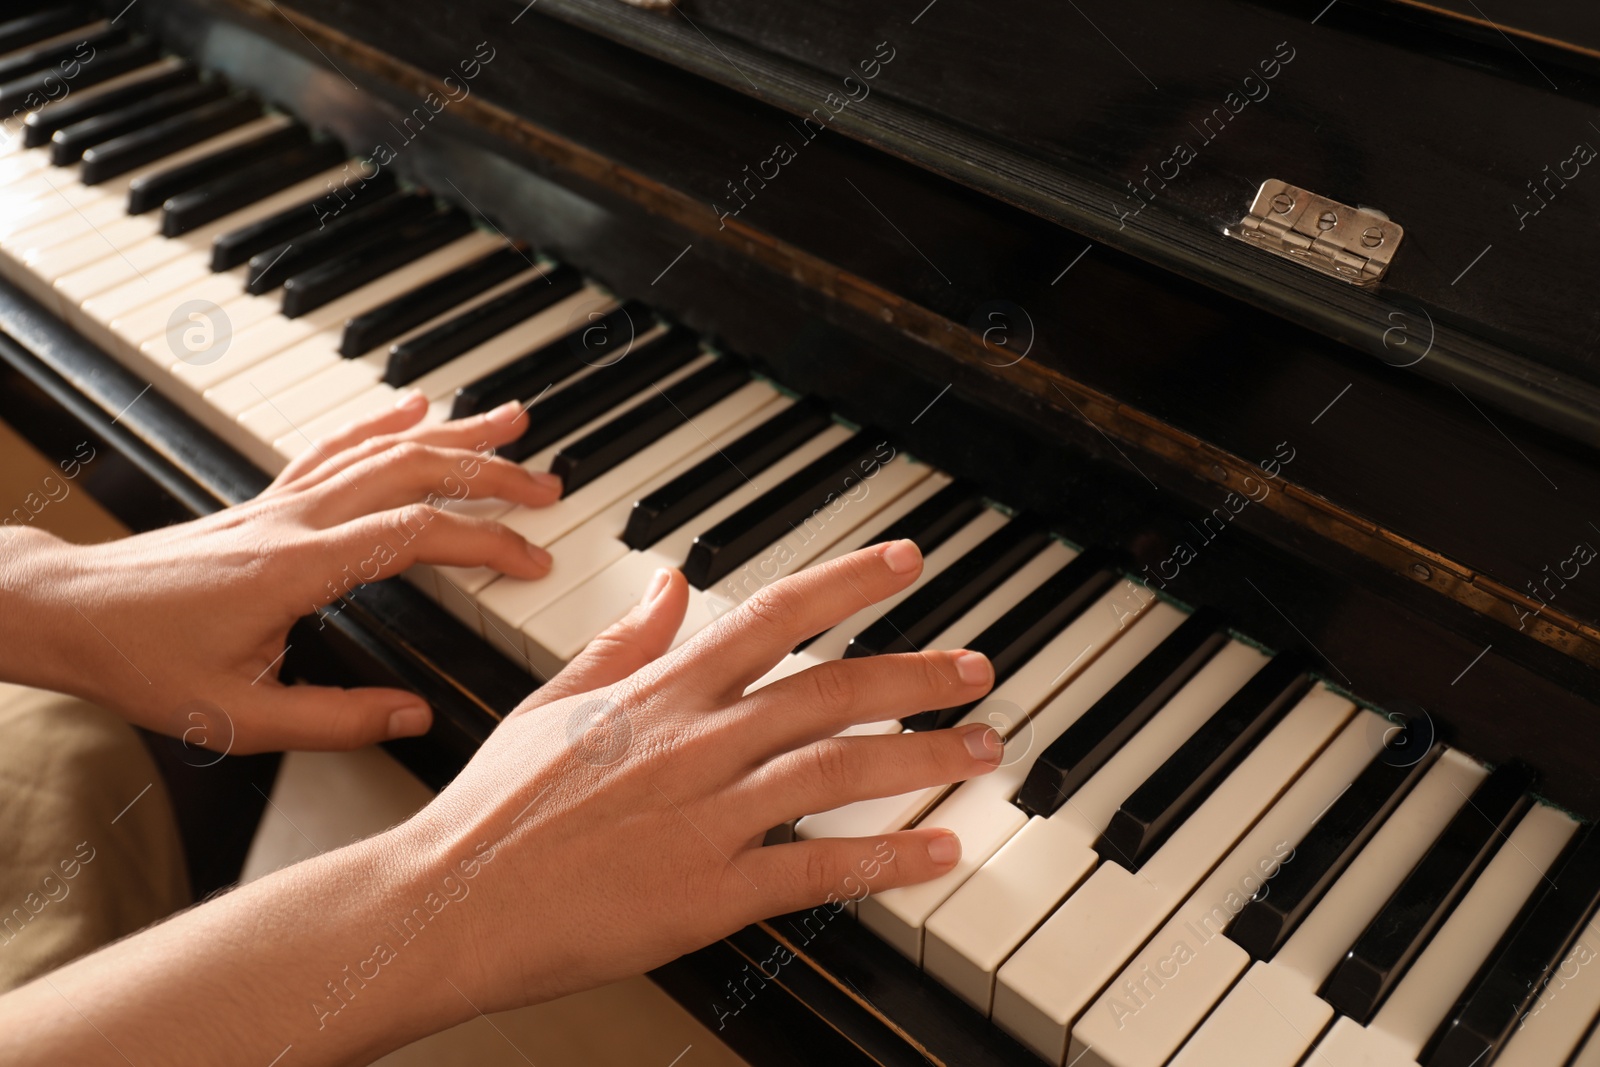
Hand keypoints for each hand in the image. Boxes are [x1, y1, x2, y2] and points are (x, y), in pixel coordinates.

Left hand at [6, 390, 559, 752]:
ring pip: (384, 447)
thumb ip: (335, 720)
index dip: (486, 542)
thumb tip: (413, 716)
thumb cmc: (142, 660)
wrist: (66, 612)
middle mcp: (297, 519)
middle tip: (547, 484)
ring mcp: (282, 501)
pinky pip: (337, 445)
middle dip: (491, 472)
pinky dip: (384, 420)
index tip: (532, 560)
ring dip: (454, 431)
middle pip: (414, 472)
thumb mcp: (239, 718)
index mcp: (299, 567)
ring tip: (510, 418)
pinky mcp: (268, 500)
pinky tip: (415, 405)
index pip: (417, 534)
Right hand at [406, 539, 1003, 1012]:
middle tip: (977, 669)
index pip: (774, 614)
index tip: (906, 562)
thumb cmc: (492, 810)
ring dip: (925, 755)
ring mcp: (706, 817)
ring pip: (840, 769)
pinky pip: (817, 869)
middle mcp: (695, 743)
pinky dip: (886, 858)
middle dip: (917, 673)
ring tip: (983, 748)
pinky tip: (938, 849)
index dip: (849, 583)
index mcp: (660, 693)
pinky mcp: (708, 893)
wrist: (446, 903)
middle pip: (831, 690)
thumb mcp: (553, 702)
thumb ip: (626, 642)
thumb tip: (672, 584)